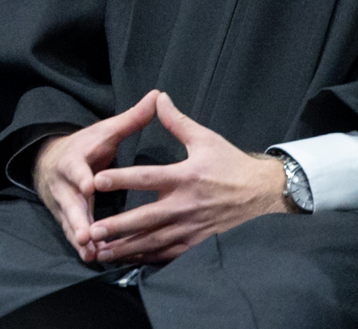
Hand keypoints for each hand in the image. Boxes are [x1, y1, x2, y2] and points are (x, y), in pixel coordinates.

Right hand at [32, 89, 158, 259]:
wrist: (52, 159)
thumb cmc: (87, 146)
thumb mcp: (106, 131)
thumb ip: (132, 119)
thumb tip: (157, 95)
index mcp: (74, 159)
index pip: (76, 167)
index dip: (82, 177)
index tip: (89, 186)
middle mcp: (64, 183)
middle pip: (69, 201)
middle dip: (77, 218)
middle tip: (86, 234)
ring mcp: (62, 202)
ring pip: (69, 221)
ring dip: (79, 237)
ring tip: (91, 253)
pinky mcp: (66, 217)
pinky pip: (73, 233)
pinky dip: (83, 246)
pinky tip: (94, 257)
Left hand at [85, 91, 292, 264]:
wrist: (264, 194)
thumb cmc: (232, 164)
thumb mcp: (206, 139)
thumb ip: (177, 121)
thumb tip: (158, 97)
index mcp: (185, 177)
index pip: (147, 178)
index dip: (122, 179)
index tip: (97, 181)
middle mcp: (186, 205)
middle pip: (146, 218)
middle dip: (118, 226)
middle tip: (92, 231)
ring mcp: (192, 228)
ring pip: (153, 241)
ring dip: (126, 247)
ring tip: (99, 251)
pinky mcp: (198, 244)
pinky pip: (169, 254)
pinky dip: (147, 259)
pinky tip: (127, 260)